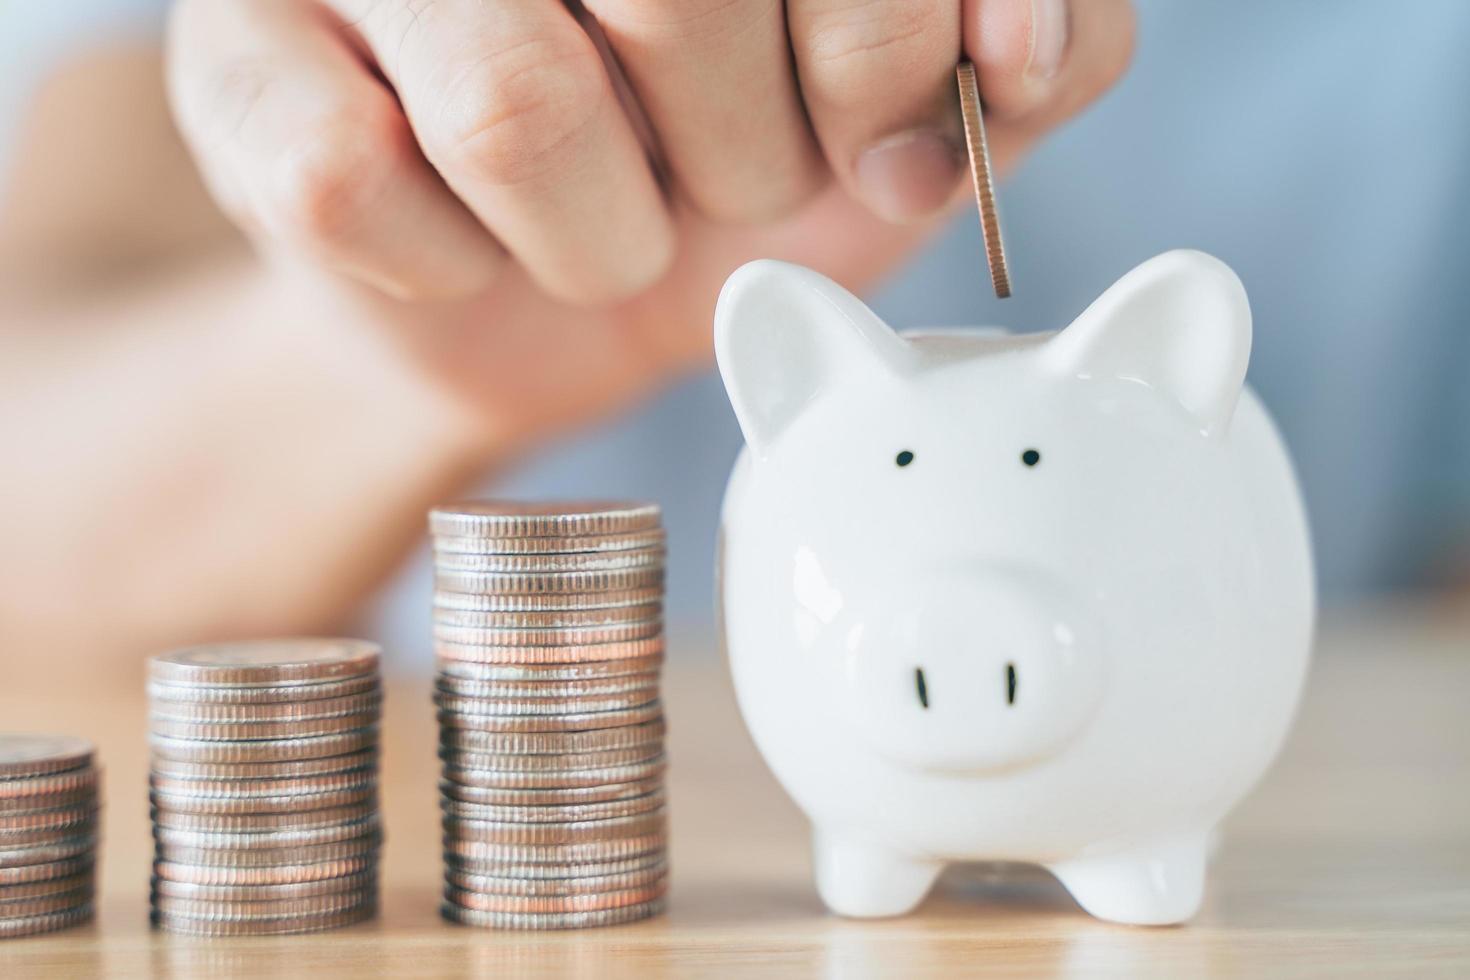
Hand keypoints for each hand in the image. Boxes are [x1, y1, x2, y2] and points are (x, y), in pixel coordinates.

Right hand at [167, 0, 1132, 446]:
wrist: (539, 284)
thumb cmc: (729, 169)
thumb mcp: (911, 109)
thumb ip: (1033, 43)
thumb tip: (1022, 47)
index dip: (885, 51)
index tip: (881, 135)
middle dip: (745, 158)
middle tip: (725, 179)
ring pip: (513, 110)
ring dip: (600, 234)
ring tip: (602, 223)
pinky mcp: (233, 60)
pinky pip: (355, 192)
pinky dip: (452, 265)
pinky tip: (465, 237)